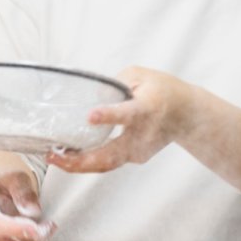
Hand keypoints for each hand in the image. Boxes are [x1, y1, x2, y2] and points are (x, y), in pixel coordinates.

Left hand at [46, 66, 191, 172]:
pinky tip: (67, 157)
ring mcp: (139, 151)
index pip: (128, 113)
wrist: (187, 115)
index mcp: (148, 108)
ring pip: (106, 164)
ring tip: (53, 158)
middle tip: (54, 155)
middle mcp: (143, 135)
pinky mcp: (134, 158)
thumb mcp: (140, 75)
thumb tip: (88, 97)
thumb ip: (113, 84)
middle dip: (80, 159)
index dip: (109, 116)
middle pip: (110, 154)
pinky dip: (87, 162)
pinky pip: (107, 162)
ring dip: (78, 164)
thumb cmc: (164, 91)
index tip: (90, 117)